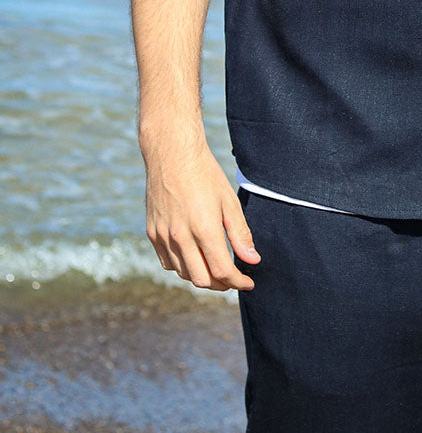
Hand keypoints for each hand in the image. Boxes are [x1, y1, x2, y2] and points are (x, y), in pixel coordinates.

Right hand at [143, 138, 260, 290]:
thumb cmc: (205, 174)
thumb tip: (252, 260)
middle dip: (221, 285)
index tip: (249, 282)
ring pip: (183, 274)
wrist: (172, 153)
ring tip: (216, 268)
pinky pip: (168, 262)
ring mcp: (162, 236)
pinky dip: (183, 267)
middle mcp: (180, 236)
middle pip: (202, 280)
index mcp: (203, 228)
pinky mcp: (152, 233)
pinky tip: (194, 258)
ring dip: (202, 277)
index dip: (238, 282)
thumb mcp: (229, 200)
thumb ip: (240, 234)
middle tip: (233, 278)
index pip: (222, 271)